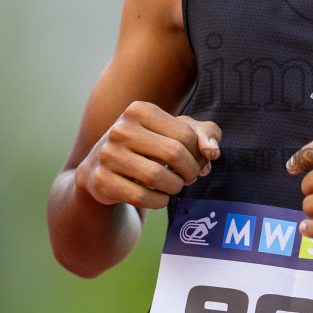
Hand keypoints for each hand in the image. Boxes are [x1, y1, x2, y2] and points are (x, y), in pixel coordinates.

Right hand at [76, 101, 220, 209]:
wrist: (102, 167)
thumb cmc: (149, 146)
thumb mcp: (176, 132)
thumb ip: (204, 134)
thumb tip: (212, 152)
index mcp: (140, 110)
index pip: (186, 135)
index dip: (199, 155)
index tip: (197, 163)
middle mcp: (120, 129)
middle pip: (174, 154)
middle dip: (190, 171)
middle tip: (189, 177)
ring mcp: (107, 155)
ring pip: (158, 177)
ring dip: (175, 187)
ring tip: (174, 186)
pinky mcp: (100, 181)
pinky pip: (141, 197)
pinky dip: (159, 201)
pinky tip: (159, 198)